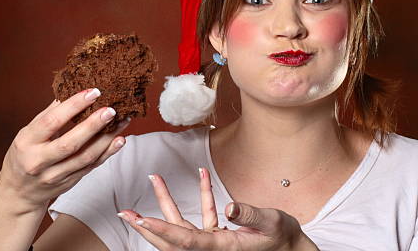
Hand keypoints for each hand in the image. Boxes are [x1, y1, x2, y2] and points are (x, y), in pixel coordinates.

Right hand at [0, 88, 129, 211]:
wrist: (20, 193)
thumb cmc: (24, 155)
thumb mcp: (28, 133)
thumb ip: (49, 115)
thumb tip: (71, 90)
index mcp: (27, 142)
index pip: (51, 122)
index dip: (73, 106)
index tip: (93, 92)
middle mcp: (39, 161)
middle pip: (70, 143)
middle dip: (93, 125)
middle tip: (111, 109)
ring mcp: (55, 175)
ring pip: (85, 157)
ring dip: (107, 138)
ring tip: (123, 120)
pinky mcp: (70, 182)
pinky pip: (92, 166)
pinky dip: (108, 152)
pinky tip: (120, 139)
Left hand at [118, 167, 318, 250]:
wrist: (292, 248)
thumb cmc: (284, 238)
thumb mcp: (271, 223)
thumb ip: (249, 215)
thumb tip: (229, 207)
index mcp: (221, 247)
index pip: (184, 239)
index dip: (160, 229)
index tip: (140, 220)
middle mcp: (212, 247)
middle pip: (171, 239)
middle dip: (148, 226)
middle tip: (125, 212)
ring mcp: (214, 241)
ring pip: (182, 224)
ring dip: (166, 202)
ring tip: (155, 178)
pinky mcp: (219, 234)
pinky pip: (203, 215)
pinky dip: (200, 195)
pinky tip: (201, 173)